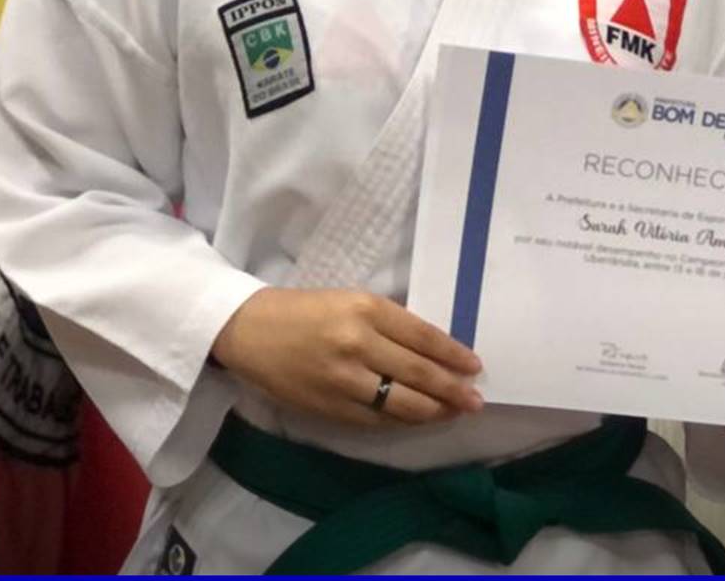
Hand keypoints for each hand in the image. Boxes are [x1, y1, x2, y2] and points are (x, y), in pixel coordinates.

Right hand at [210, 287, 484, 427]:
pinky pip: (375, 420)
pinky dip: (401, 421)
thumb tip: (433, 351)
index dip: (452, 355)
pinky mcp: (328, 408)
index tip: (474, 365)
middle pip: (417, 374)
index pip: (422, 336)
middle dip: (452, 390)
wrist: (249, 331)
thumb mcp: (350, 301)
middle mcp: (357, 344)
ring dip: (433, 411)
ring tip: (454, 412)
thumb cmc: (304, 310)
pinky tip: (418, 419)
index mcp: (365, 309)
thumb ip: (388, 323)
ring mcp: (342, 380)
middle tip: (475, 399)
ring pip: (400, 403)